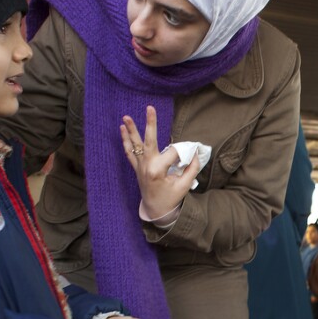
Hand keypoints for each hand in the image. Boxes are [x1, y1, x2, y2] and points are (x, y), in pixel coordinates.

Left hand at [120, 106, 200, 220]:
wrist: (156, 211)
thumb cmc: (171, 198)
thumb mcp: (185, 185)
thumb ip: (192, 168)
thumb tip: (195, 152)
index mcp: (158, 171)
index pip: (174, 152)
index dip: (185, 152)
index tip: (191, 155)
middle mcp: (147, 166)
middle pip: (149, 141)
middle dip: (150, 123)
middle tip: (150, 107)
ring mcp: (140, 167)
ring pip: (135, 145)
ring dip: (131, 130)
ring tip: (126, 116)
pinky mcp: (136, 168)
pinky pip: (129, 152)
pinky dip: (125, 141)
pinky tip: (122, 129)